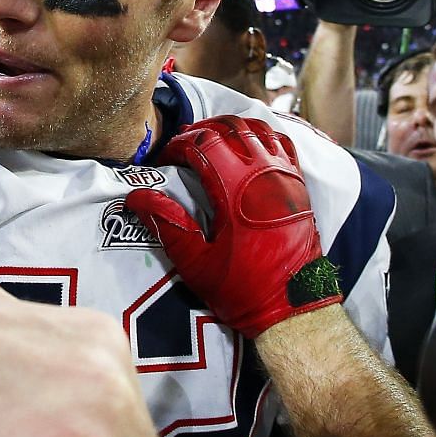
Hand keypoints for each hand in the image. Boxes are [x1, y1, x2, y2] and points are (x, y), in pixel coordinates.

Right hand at [126, 116, 340, 336]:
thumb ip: (167, 224)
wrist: (293, 310)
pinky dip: (260, 135)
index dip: (176, 145)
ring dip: (230, 128)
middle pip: (229, 126)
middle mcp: (265, 174)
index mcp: (237, 189)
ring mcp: (286, 176)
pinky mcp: (299, 185)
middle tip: (181, 148)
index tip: (164, 162)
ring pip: (257, 128)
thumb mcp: (196, 264)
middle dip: (200, 130)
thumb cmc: (243, 289)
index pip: (201, 142)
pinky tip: (246, 147)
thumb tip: (136, 196)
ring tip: (210, 143)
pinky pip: (281, 142)